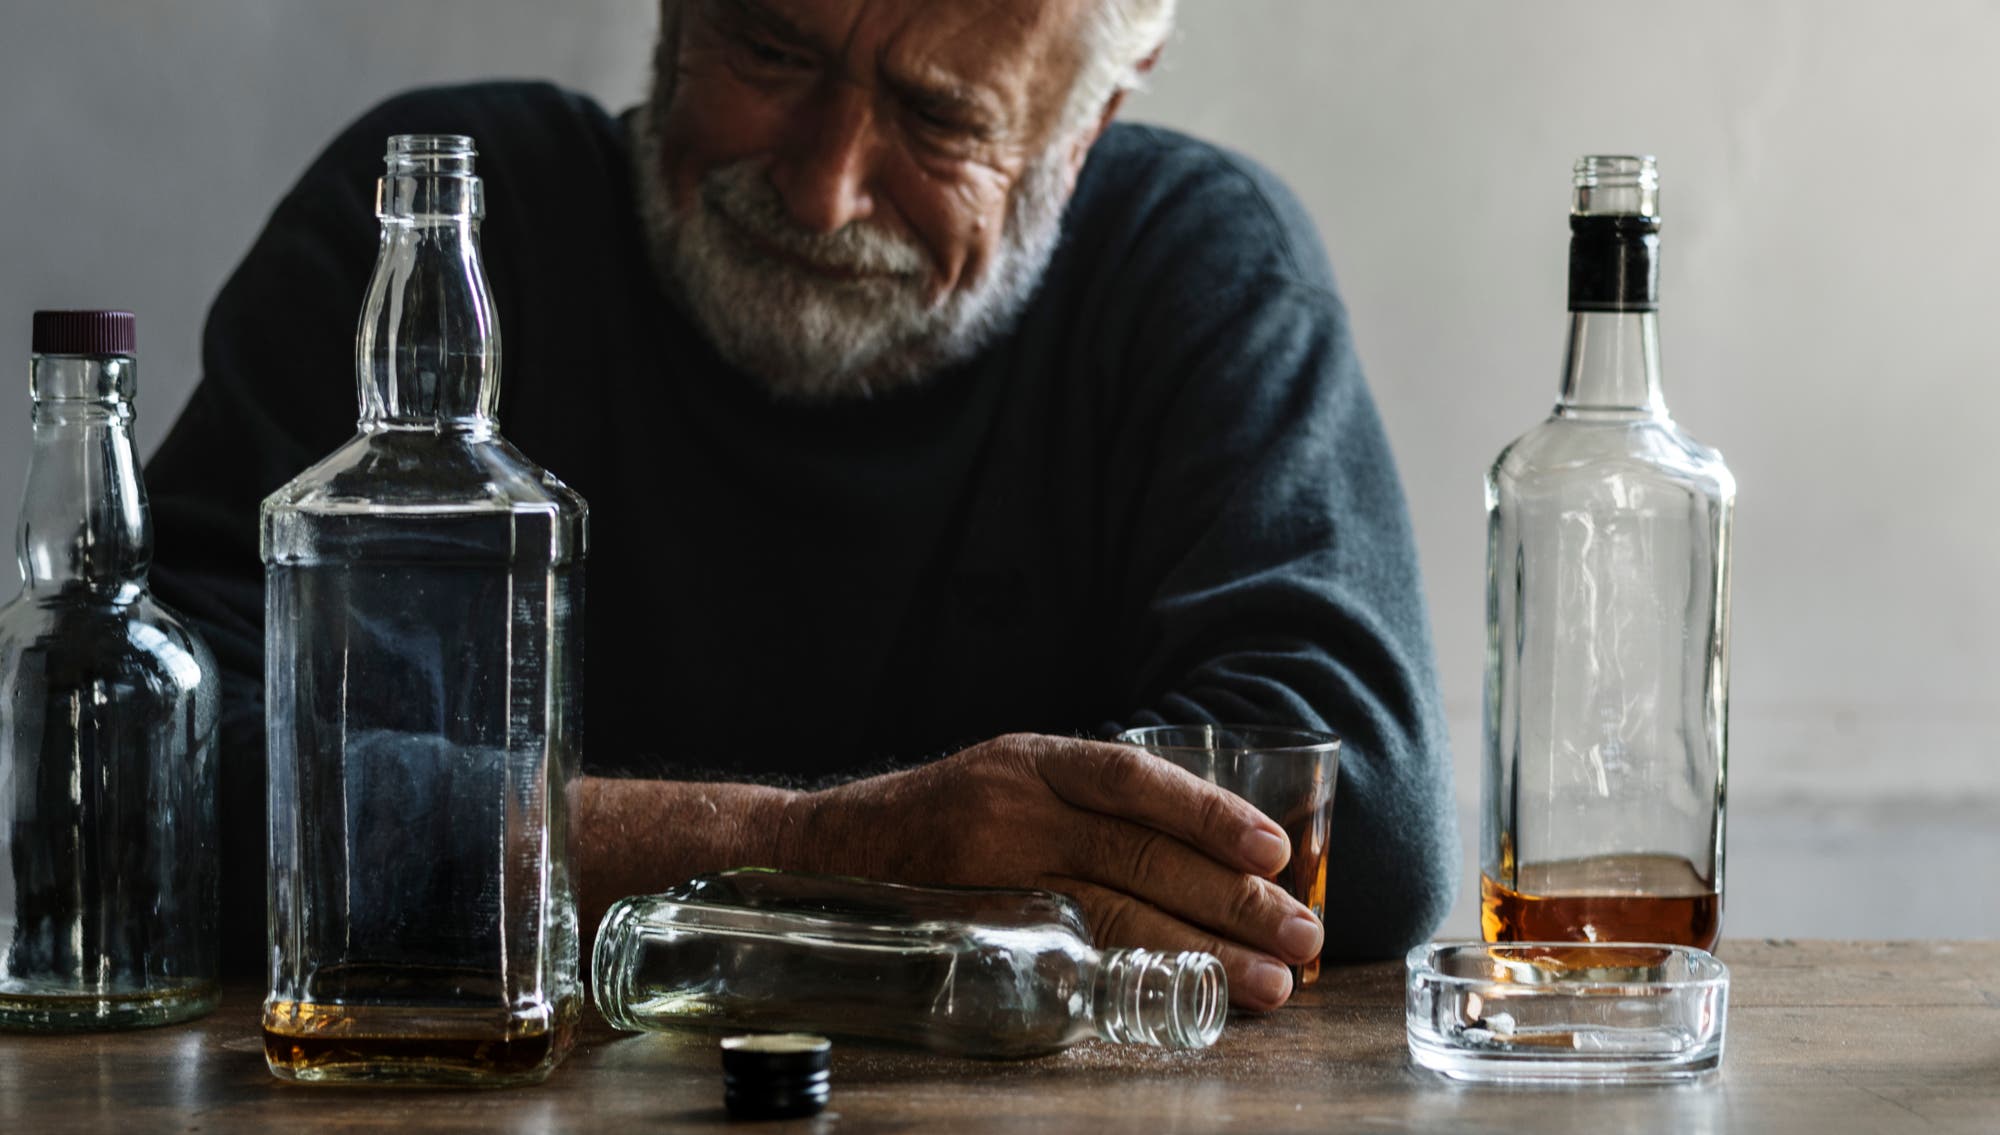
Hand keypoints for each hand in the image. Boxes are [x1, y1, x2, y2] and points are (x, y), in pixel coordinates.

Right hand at [784, 733, 1323, 1009]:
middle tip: (1297, 937)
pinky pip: (1068, 953)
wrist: (826, 850)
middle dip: (1230, 899)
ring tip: (1266, 984)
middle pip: (1137, 853)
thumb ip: (1088, 804)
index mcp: (1032, 759)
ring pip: (1113, 909)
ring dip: (1202, 950)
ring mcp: (989, 870)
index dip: (1208, 813)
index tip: (1274, 851)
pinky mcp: (976, 927)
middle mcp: (1012, 805)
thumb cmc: (942, 819)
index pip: (1133, 778)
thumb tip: (1207, 853)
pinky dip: (1136, 974)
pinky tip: (1187, 995)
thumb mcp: (1011, 780)